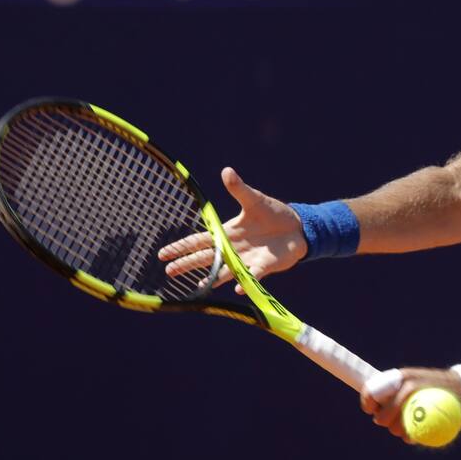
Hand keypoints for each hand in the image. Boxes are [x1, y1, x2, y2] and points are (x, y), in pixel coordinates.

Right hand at [157, 167, 306, 290]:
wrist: (298, 227)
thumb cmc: (274, 214)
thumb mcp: (255, 200)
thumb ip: (239, 189)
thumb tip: (227, 170)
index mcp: (228, 232)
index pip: (199, 240)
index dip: (181, 246)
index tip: (163, 253)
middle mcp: (234, 249)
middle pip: (206, 258)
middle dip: (187, 265)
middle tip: (168, 272)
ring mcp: (247, 259)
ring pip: (225, 270)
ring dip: (213, 278)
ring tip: (199, 287)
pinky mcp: (263, 266)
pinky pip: (252, 276)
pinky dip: (245, 282)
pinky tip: (236, 289)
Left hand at [360, 367, 460, 442]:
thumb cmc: (440, 387)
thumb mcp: (419, 380)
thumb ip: (400, 390)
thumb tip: (378, 406)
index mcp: (402, 377)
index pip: (372, 389)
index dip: (367, 403)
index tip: (371, 411)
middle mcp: (407, 386)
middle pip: (382, 416)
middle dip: (385, 422)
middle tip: (394, 422)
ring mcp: (418, 402)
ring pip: (395, 427)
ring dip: (400, 430)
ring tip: (410, 425)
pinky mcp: (427, 417)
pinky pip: (410, 435)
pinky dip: (411, 436)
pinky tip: (418, 431)